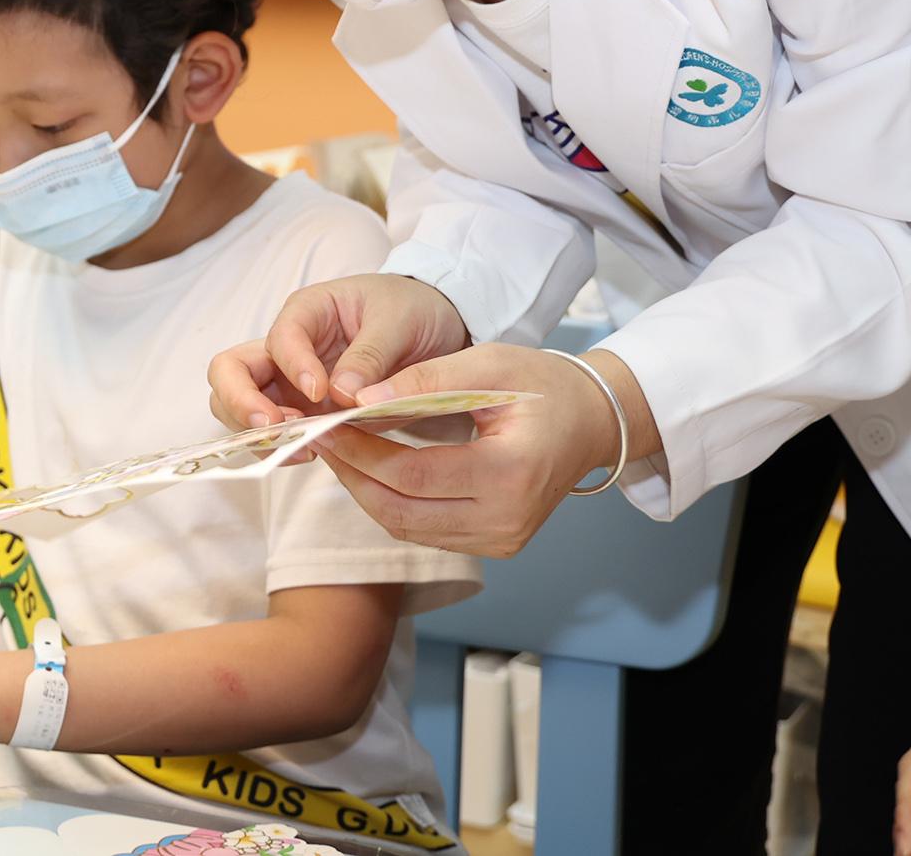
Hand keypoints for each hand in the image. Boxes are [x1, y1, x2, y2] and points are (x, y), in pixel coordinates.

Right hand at [207, 274, 469, 428]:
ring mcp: (289, 383)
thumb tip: (343, 395)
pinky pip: (272, 433)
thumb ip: (370, 354)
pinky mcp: (303, 413)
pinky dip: (278, 447)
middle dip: (240, 401)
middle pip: (230, 370)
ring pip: (236, 406)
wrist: (437, 329)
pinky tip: (311, 455)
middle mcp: (287, 348)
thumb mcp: (400, 321)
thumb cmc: (413, 309)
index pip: (279, 338)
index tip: (320, 393)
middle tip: (273, 427)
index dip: (293, 366)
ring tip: (299, 448)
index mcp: (307, 311)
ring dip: (255, 431)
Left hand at [309, 344, 629, 555]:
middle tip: (319, 436)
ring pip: (408, 526)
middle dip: (353, 473)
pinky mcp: (495, 546)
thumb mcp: (487, 364)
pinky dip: (392, 501)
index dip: (361, 452)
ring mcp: (502, 541)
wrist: (591, 421)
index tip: (325, 422)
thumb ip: (423, 381)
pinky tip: (372, 467)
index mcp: (510, 475)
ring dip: (366, 490)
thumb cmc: (543, 384)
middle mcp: (506, 521)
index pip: (412, 473)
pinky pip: (426, 529)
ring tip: (339, 448)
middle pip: (402, 510)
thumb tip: (359, 400)